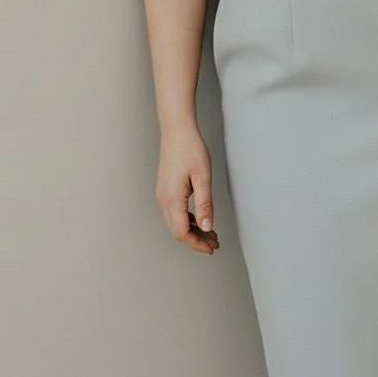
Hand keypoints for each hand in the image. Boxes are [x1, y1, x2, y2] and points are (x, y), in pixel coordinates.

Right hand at [155, 124, 219, 254]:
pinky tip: (200, 218)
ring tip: (210, 232)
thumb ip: (205, 205)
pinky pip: (174, 212)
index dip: (197, 244)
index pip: (182, 233)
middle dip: (196, 240)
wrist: (176, 129)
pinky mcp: (165, 189)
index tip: (212, 247)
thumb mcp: (203, 178)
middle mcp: (163, 199)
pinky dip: (187, 220)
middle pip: (177, 231)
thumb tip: (207, 228)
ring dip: (192, 230)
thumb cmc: (190, 149)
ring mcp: (162, 194)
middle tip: (215, 242)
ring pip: (175, 222)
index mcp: (172, 198)